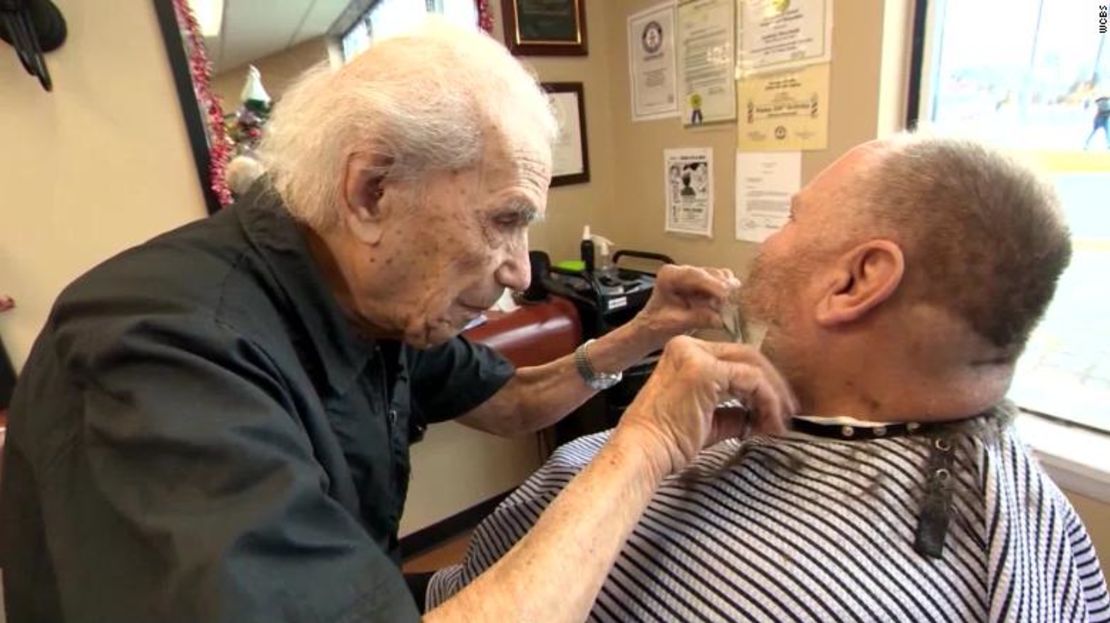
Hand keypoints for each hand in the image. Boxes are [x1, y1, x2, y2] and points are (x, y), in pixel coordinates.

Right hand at [614, 336, 797, 476]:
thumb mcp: (707, 420)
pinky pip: (750, 380)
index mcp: (684, 353)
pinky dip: (767, 401)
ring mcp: (695, 355)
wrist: (643, 451)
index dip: (760, 382)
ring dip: (773, 395)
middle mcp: (688, 346)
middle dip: (773, 384)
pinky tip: (769, 423)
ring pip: (752, 366)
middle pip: (747, 356)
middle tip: (787, 413)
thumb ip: (733, 412)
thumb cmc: (667, 441)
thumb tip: (760, 417)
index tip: (775, 408)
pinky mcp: (704, 370)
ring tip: (780, 423)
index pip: (734, 358)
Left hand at [632, 265, 739, 350]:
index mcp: (669, 275)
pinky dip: (728, 295)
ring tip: (727, 311)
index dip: (712, 285)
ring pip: (721, 277)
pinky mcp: (706, 283)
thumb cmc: (658, 324)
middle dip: (724, 290)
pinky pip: (724, 285)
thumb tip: (719, 318)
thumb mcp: (676, 324)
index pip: (694, 275)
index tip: (725, 296)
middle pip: (711, 274)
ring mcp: (696, 275)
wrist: (654, 327)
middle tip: (735, 306)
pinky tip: (726, 308)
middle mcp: (683, 270)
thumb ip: (697, 319)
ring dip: (728, 294)